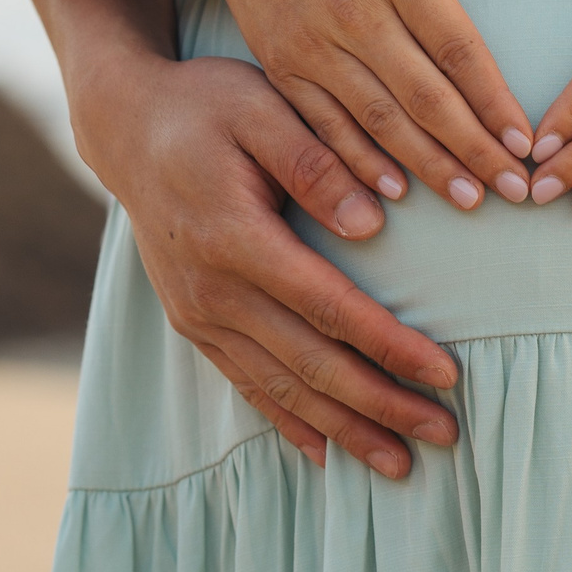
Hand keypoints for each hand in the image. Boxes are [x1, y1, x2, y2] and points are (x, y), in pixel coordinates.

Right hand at [71, 49, 464, 477]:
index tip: (446, 373)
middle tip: (446, 434)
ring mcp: (197, 313)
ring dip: (343, 430)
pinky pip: (245, 385)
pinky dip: (288, 421)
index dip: (389, 346)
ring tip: (401, 464)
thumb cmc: (204, 107)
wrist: (125, 130)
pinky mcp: (192, 323)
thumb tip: (372, 223)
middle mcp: (212, 290)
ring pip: (280, 388)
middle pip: (310, 364)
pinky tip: (325, 454)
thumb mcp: (260, 107)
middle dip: (381, 405)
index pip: (329, 307)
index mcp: (235, 238)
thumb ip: (315, 162)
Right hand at [209, 0, 548, 210]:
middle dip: (472, 149)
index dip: (493, 101)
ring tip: (468, 200)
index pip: (457, 48)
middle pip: (424, 96)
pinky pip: (327, 126)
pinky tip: (395, 192)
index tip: (525, 142)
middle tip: (514, 190)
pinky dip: (360, 162)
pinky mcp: (284, 67)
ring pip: (379, 120)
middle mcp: (356, 13)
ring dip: (427, 165)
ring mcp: (316, 45)